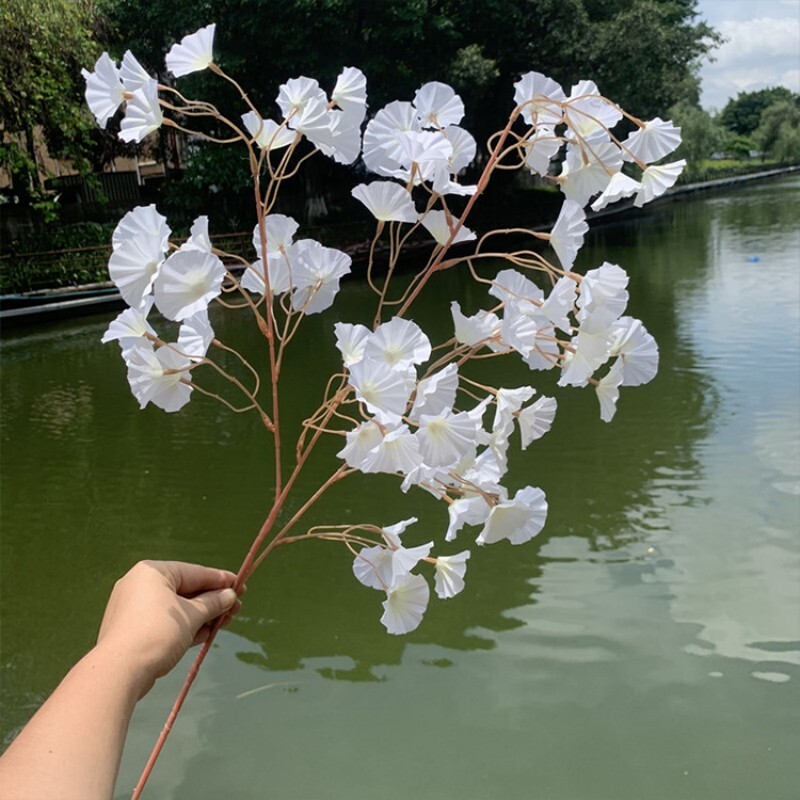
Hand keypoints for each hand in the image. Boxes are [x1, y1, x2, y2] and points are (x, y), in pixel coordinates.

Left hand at [96, 560, 241, 697]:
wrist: (119, 671)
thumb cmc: (158, 633)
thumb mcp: (192, 616)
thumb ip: (214, 603)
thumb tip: (231, 596)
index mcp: (153, 572)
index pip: (195, 572)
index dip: (221, 580)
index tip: (242, 586)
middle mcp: (141, 584)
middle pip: (187, 590)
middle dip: (213, 602)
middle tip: (236, 609)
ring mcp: (135, 608)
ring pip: (177, 608)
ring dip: (203, 616)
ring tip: (225, 623)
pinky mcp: (133, 629)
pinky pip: (166, 621)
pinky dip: (186, 626)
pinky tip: (206, 633)